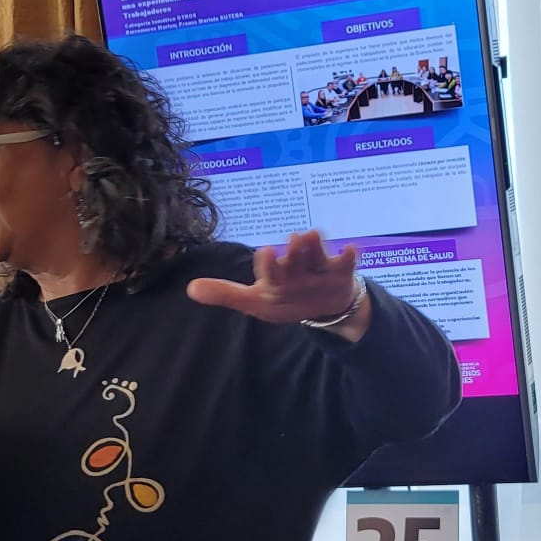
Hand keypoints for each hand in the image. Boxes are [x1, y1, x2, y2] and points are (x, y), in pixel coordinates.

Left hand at [187, 230, 361, 324]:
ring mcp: (317, 268)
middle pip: (294, 259)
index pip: (269, 268)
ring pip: (316, 256)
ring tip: (312, 235)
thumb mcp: (255, 302)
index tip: (264, 254)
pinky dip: (348, 257)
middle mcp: (294, 266)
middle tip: (293, 238)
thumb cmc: (284, 299)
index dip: (268, 263)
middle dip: (293, 251)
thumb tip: (190, 289)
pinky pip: (345, 263)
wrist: (321, 305)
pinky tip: (350, 250)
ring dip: (315, 247)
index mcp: (274, 273)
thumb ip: (226, 294)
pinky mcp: (339, 273)